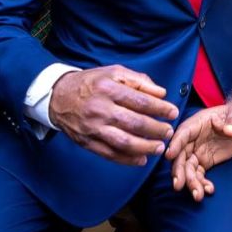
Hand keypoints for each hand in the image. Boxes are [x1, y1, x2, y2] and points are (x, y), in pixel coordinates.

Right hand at [49, 66, 178, 165]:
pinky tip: (141, 159)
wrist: (58, 97)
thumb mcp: (113, 72)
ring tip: (159, 147)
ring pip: (124, 142)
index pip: (141, 101)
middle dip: (156, 129)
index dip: (160, 108)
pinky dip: (128, 159)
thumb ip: (139, 80)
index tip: (173, 113)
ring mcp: (93, 128)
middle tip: (169, 132)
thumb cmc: (91, 83)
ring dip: (145, 147)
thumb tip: (161, 93)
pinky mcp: (87, 142)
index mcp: (109, 88)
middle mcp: (101, 109)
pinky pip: (110, 154)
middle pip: (135, 123)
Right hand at [165, 103, 231, 201]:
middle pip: (181, 156)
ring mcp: (196, 152)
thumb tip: (231, 131)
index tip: (169, 156)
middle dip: (179, 171)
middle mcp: (192, 140)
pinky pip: (199, 175)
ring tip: (198, 196)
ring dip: (191, 183)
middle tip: (178, 185)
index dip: (175, 144)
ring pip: (188, 169)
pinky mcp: (203, 162)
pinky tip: (208, 190)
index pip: (183, 134)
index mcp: (196, 124)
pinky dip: (202, 184)